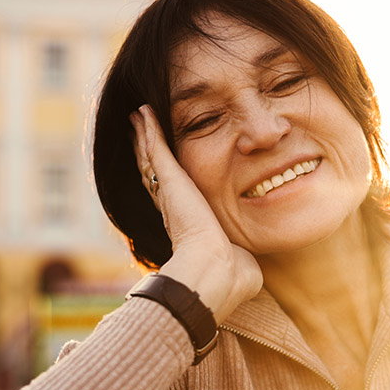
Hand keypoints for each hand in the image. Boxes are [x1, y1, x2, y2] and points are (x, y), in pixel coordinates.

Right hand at [130, 105, 261, 323]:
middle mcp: (174, 210)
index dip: (165, 183)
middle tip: (138, 133)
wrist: (215, 272)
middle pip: (154, 175)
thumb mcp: (237, 263)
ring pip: (150, 159)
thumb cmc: (230, 276)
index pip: (173, 199)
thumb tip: (252, 274)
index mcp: (188, 228)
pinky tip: (144, 113)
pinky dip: (149, 130)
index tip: (159, 170)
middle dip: (146, 154)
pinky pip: (157, 149)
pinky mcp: (171, 181)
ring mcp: (170, 194)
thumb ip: (240, 261)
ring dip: (144, 137)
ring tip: (137, 118)